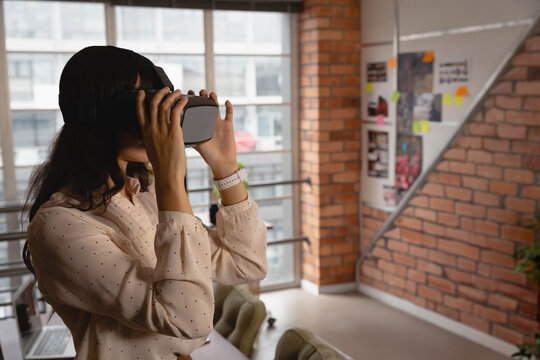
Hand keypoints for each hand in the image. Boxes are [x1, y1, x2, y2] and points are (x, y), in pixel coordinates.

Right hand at [136, 88, 192, 212]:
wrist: (167, 174)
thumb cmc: (161, 166)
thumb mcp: (150, 151)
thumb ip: (149, 141)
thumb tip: (148, 138)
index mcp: (145, 133)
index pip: (139, 111)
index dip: (140, 100)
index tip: (142, 92)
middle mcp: (152, 129)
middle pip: (153, 104)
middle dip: (160, 93)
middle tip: (167, 89)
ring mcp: (163, 129)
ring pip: (165, 105)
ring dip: (172, 95)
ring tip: (178, 92)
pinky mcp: (174, 132)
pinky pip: (176, 112)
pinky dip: (180, 103)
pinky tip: (185, 100)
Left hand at [189, 89, 237, 178]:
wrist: (222, 163)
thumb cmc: (208, 156)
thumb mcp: (196, 144)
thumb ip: (189, 135)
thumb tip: (176, 128)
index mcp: (199, 126)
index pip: (193, 110)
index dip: (190, 102)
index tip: (186, 94)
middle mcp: (208, 122)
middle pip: (204, 105)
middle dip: (202, 97)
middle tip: (199, 92)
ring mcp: (219, 123)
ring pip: (216, 106)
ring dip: (214, 99)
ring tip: (210, 94)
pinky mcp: (228, 125)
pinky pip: (229, 113)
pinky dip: (229, 107)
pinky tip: (226, 102)